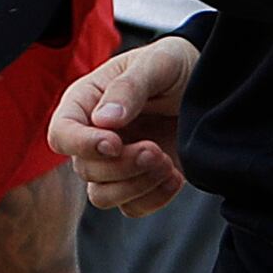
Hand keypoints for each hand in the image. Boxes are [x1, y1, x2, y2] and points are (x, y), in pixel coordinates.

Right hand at [50, 36, 196, 214]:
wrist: (212, 88)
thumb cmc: (176, 65)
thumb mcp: (157, 64)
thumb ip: (129, 88)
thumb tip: (103, 121)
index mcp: (87, 102)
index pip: (61, 133)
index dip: (82, 145)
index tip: (115, 143)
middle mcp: (94, 136)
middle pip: (85, 169)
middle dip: (123, 165)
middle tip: (155, 149)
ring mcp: (116, 162)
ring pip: (102, 195)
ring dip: (136, 185)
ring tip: (166, 162)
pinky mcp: (139, 181)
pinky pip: (132, 208)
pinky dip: (154, 198)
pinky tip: (175, 175)